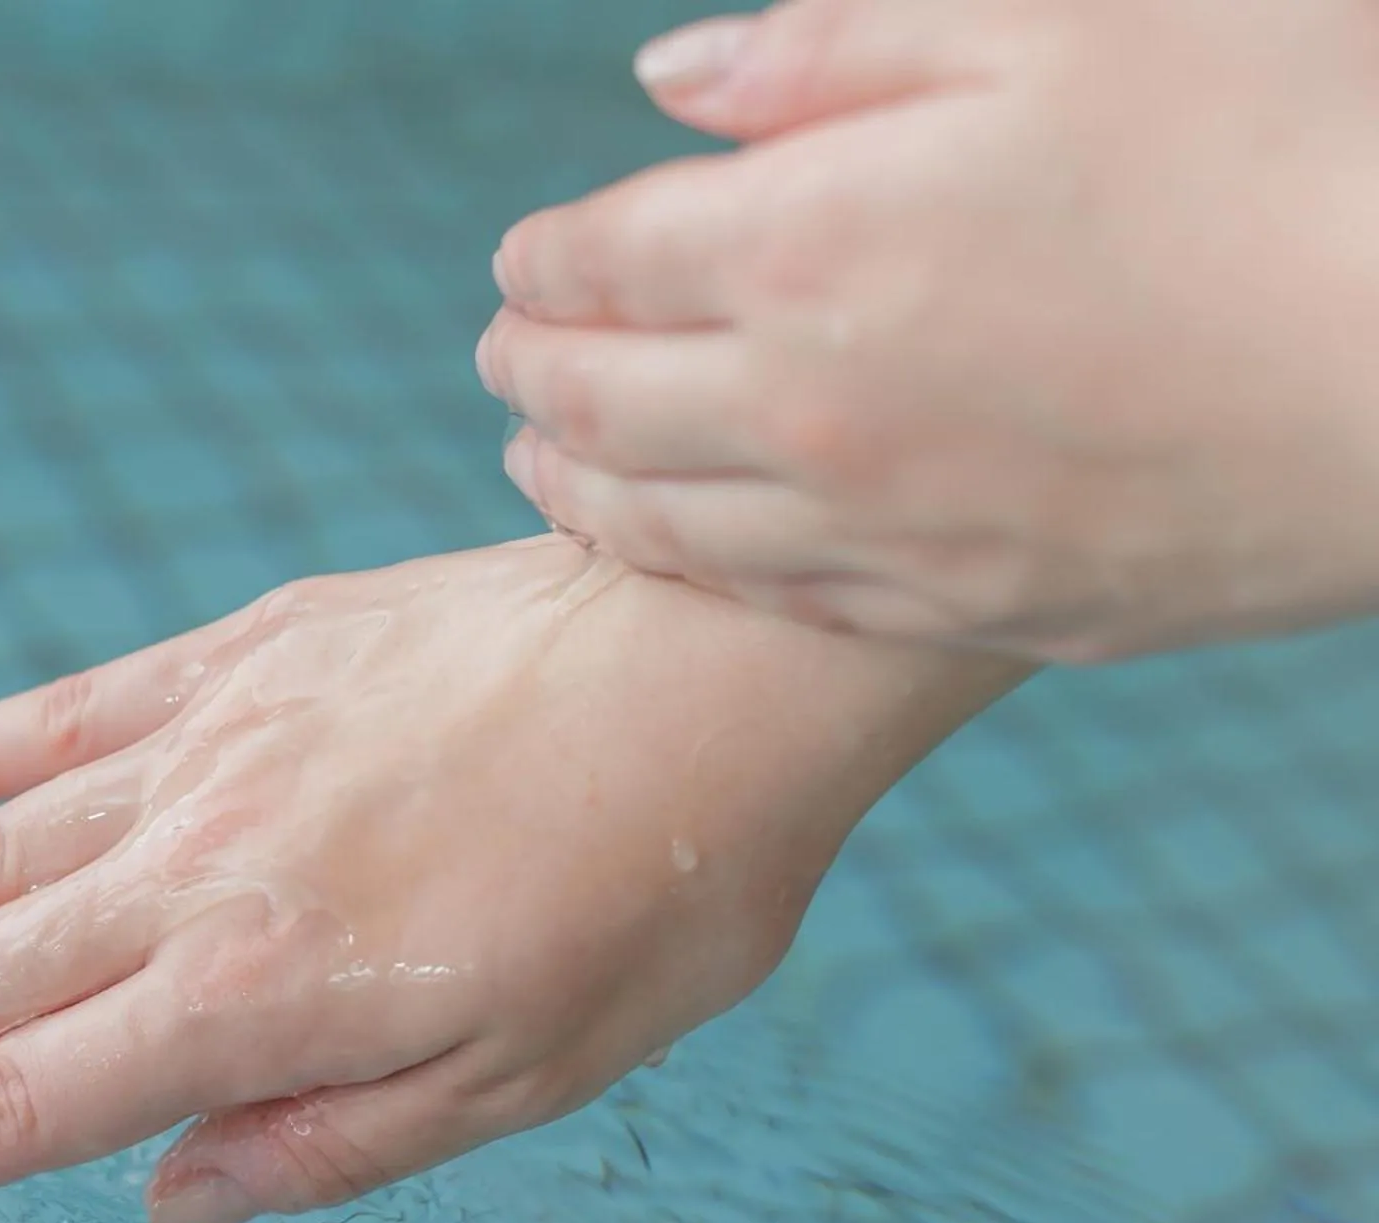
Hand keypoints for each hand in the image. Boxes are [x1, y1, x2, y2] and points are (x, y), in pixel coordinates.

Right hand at [0, 538, 1019, 1222]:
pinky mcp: (245, 653)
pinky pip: (61, 713)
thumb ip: (330, 1141)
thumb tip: (169, 1197)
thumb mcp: (531, 1070)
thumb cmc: (659, 880)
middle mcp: (205, 866)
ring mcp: (212, 745)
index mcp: (270, 990)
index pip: (18, 1096)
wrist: (723, 652)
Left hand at [480, 0, 1378, 661]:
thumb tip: (667, 82)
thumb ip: (831, 43)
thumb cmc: (1280, 137)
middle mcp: (810, 409)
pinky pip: (770, 600)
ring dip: (574, 482)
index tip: (519, 259)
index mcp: (811, 242)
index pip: (601, 261)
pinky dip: (683, 568)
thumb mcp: (1059, 17)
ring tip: (537, 460)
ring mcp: (881, 530)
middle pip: (596, 401)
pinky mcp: (961, 606)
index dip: (540, 258)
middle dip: (526, 371)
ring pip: (660, 523)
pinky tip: (667, 547)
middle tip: (500, 358)